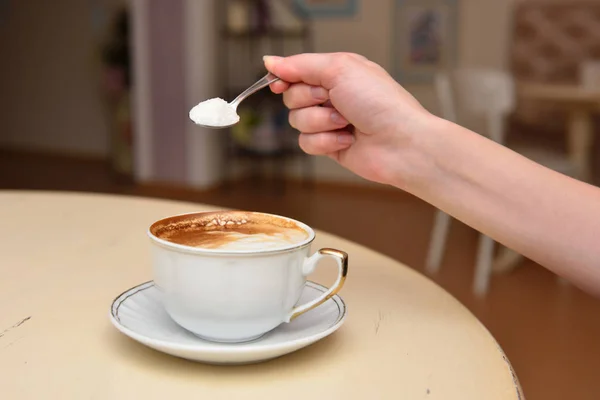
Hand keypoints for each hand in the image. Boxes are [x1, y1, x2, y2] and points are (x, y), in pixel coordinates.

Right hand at [264, 52, 432, 186]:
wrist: (400, 142)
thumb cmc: (379, 102)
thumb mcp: (340, 69)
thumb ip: (301, 65)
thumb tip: (270, 61)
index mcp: (336, 72)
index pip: (296, 71)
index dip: (284, 77)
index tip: (278, 83)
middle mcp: (332, 96)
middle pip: (291, 97)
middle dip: (308, 100)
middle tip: (332, 100)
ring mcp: (330, 122)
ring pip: (297, 122)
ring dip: (320, 122)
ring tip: (346, 123)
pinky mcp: (330, 146)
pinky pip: (306, 143)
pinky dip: (325, 142)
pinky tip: (346, 140)